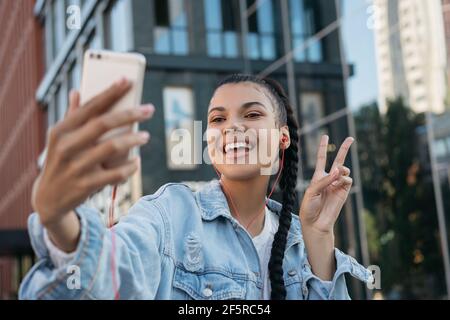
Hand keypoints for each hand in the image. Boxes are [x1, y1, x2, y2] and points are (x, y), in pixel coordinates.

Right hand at [31, 78, 154, 227]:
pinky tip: (137, 162)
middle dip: (129, 114)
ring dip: (133, 140)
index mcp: (61, 130)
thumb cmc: (60, 161)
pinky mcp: (85, 186)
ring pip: (112, 148)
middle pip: (103, 124)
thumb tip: (77, 91)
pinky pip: (115, 174)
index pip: (89, 106)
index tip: (128, 81)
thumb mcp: (60, 139)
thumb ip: (72, 116)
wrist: (48, 199)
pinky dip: (130, 167)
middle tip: (149, 109)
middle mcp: (66, 146)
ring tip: (146, 136)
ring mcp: (75, 167)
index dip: (110, 92)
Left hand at [299, 135, 353, 234]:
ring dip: (341, 169)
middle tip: (351, 138)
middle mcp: (329, 178)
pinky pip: (347, 179)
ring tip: (337, 175)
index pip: (321, 159)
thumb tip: (339, 170)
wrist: (316, 222)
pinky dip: (344, 178)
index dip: (322, 147)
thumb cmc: (310, 207)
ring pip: (344, 169)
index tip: (324, 136)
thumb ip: (324, 180)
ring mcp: (337, 184)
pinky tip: (339, 183)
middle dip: (344, 149)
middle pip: (337, 160)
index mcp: (318, 177)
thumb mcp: (312, 191)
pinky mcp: (344, 192)